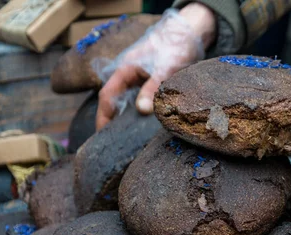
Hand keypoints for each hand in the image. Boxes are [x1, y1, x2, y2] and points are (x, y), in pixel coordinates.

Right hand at [96, 3, 215, 129]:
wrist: (188, 33)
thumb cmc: (174, 47)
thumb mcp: (164, 69)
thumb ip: (152, 88)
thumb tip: (141, 110)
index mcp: (124, 71)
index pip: (107, 97)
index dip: (103, 117)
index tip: (102, 136)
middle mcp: (128, 76)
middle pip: (114, 102)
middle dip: (112, 122)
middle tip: (114, 145)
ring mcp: (138, 79)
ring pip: (128, 103)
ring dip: (127, 119)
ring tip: (128, 140)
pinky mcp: (150, 83)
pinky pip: (141, 101)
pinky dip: (141, 113)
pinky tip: (145, 126)